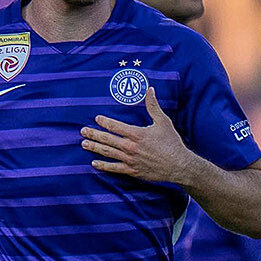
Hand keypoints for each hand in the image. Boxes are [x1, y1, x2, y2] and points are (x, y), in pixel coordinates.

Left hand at [81, 85, 197, 186]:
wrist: (178, 165)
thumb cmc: (172, 143)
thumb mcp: (163, 121)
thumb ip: (153, 106)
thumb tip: (150, 89)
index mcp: (137, 134)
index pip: (115, 126)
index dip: (104, 122)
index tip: (96, 118)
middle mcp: (130, 147)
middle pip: (107, 139)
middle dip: (94, 134)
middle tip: (82, 131)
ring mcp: (130, 160)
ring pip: (108, 152)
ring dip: (95, 148)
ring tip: (84, 144)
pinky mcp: (132, 170)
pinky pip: (114, 168)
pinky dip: (103, 166)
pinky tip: (94, 163)